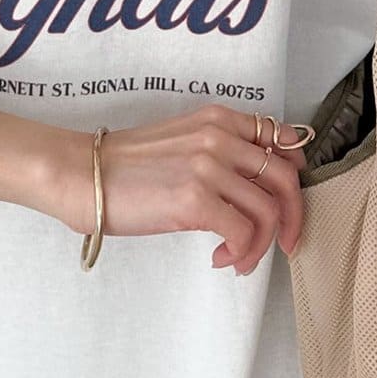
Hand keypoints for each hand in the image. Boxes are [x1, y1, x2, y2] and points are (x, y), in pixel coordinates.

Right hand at [46, 104, 305, 273]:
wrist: (82, 175)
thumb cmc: (125, 167)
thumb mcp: (182, 141)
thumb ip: (221, 152)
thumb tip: (257, 187)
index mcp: (219, 120)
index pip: (283, 144)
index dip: (294, 181)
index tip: (288, 207)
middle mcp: (219, 137)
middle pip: (286, 179)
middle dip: (294, 219)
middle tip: (286, 245)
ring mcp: (208, 166)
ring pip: (268, 212)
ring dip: (260, 245)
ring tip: (238, 258)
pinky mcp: (195, 198)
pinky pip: (243, 233)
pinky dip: (240, 252)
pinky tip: (220, 258)